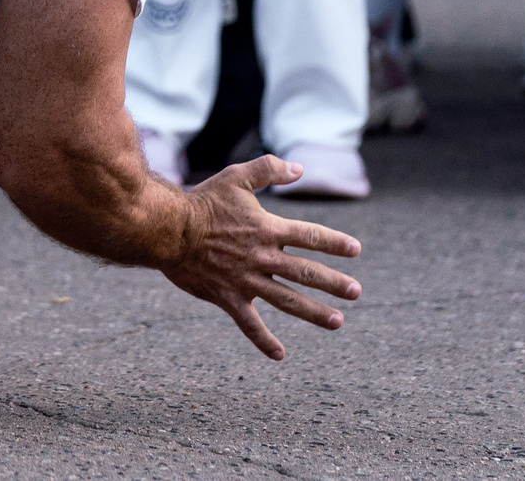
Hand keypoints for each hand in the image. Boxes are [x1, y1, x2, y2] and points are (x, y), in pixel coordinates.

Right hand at [162, 156, 361, 359]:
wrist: (168, 230)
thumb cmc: (202, 202)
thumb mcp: (236, 178)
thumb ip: (268, 169)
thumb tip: (299, 169)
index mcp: (267, 229)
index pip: (310, 236)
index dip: (334, 243)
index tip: (355, 250)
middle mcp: (262, 257)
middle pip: (306, 272)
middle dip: (334, 284)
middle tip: (356, 292)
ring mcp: (247, 280)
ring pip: (287, 300)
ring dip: (314, 313)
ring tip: (338, 322)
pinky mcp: (229, 298)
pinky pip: (250, 324)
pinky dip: (264, 341)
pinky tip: (280, 355)